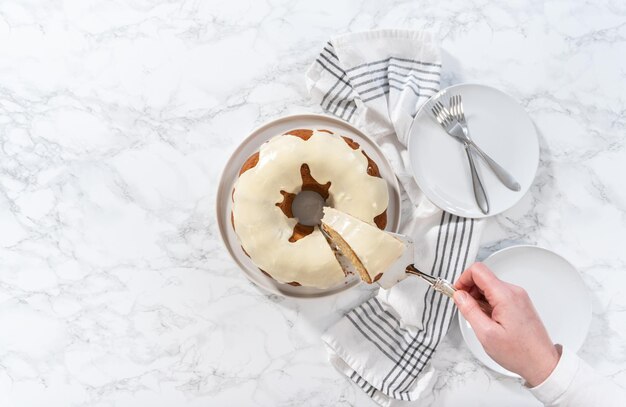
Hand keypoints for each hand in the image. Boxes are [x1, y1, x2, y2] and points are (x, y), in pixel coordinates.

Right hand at [453, 262, 559, 385]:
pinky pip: (498, 295)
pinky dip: (488, 303)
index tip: (457, 293)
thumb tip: (459, 295)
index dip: (463, 279)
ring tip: (479, 319)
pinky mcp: (520, 303)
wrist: (542, 363)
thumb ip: (470, 310)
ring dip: (479, 299)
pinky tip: (489, 320)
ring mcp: (518, 297)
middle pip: (484, 278)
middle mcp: (514, 291)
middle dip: (470, 291)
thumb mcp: (486, 333)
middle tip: (465, 309)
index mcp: (505, 295)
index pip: (478, 270)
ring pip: (490, 287)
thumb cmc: (518, 352)